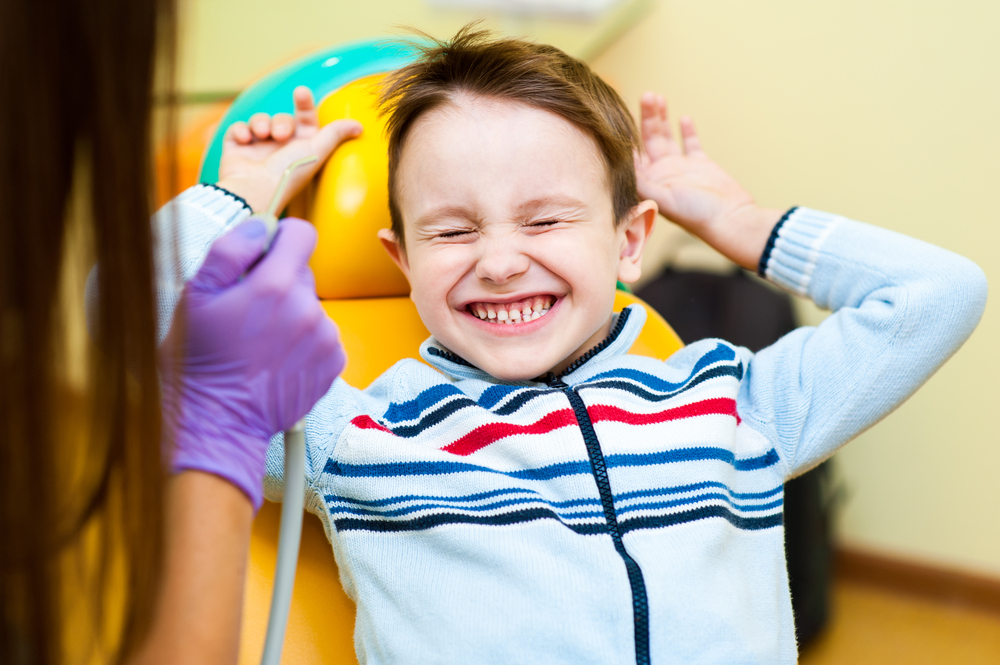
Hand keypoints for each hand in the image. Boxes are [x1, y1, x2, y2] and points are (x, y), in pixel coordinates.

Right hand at [160, 217, 345, 509]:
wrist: (217, 420)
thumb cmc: (199, 358)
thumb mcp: (196, 295)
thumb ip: (231, 249)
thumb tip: (262, 225)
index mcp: (276, 285)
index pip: (302, 233)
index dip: (282, 237)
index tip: (264, 254)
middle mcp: (308, 309)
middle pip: (303, 272)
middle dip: (278, 282)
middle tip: (248, 311)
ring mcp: (325, 338)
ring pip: (311, 306)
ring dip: (291, 315)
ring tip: (259, 342)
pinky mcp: (334, 363)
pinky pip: (322, 335)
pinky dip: (304, 342)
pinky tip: (275, 359)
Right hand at [217, 86, 361, 212]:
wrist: (255, 189)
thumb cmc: (289, 172)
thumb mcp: (317, 150)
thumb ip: (336, 133)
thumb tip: (359, 126)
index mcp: (302, 148)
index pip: (305, 119)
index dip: (305, 104)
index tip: (302, 93)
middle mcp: (281, 148)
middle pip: (282, 118)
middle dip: (281, 122)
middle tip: (281, 135)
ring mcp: (258, 148)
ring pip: (260, 120)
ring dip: (260, 122)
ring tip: (261, 135)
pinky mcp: (237, 149)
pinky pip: (238, 128)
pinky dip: (240, 130)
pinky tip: (245, 140)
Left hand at [635, 92, 780, 269]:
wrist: (730, 219)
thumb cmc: (696, 215)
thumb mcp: (663, 198)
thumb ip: (643, 182)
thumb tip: (624, 164)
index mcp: (649, 183)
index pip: (632, 155)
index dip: (626, 135)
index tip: (621, 113)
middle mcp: (661, 174)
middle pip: (648, 140)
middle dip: (646, 118)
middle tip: (646, 95)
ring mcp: (680, 168)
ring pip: (666, 137)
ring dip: (661, 118)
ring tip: (657, 97)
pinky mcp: (700, 164)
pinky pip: (690, 143)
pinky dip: (686, 130)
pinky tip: (682, 117)